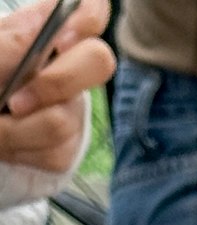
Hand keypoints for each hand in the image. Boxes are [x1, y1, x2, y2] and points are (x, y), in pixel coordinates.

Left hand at [0, 0, 113, 174]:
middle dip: (54, 84)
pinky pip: (55, 152)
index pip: (92, 9)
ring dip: (19, 128)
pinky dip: (22, 149)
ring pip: (63, 120)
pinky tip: (8, 138)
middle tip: (15, 100)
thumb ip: (14, 40)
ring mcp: (74, 107)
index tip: (58, 42)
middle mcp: (71, 67)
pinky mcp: (70, 145)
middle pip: (100, 61)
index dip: (86, 20)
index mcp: (50, 33)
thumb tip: (44, 28)